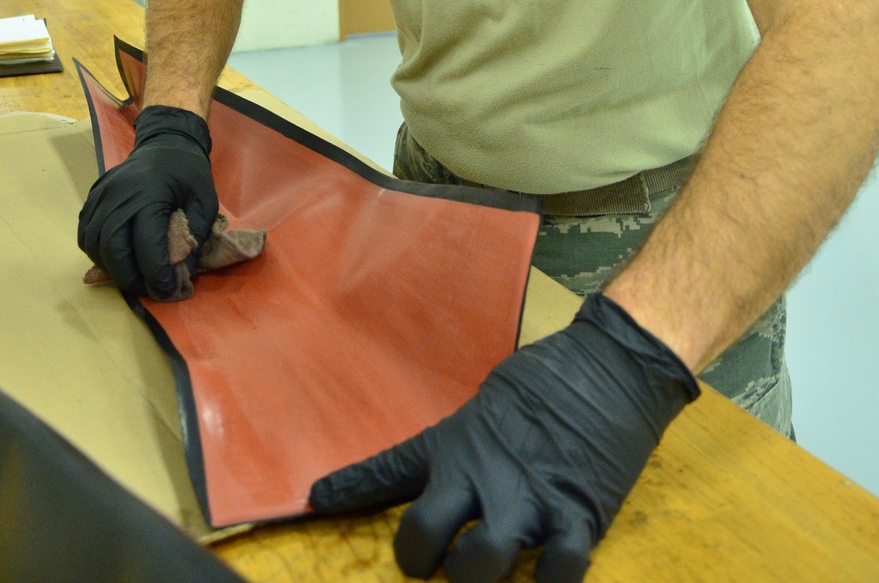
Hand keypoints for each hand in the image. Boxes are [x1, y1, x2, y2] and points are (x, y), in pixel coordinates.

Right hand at [77, 105, 218, 299]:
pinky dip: (97, 252)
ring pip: (93, 243)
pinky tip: (115, 257)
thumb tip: (179, 277)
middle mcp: (120, 194)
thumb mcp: (205, 203)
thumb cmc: (189, 173)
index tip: (166, 290)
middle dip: (129, 276)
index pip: (146, 245)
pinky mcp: (93, 196)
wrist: (167, 141)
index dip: (155, 274)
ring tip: (132, 274)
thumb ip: (193, 239)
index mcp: (151, 194)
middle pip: (112, 247)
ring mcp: (102, 193)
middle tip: (146, 287)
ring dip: (110, 267)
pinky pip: (86, 231)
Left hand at [310, 294, 698, 582]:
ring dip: (478, 577)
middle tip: (433, 562)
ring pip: (480, 568)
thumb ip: (466, 445)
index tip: (316, 500)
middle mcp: (483, 476)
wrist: (612, 367)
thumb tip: (452, 472)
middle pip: (426, 539)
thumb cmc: (550, 379)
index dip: (349, 490)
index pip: (388, 470)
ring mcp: (529, 502)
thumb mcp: (489, 404)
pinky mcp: (578, 519)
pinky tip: (547, 577)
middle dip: (422, 561)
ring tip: (486, 568)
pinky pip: (556, 576)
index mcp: (458, 443)